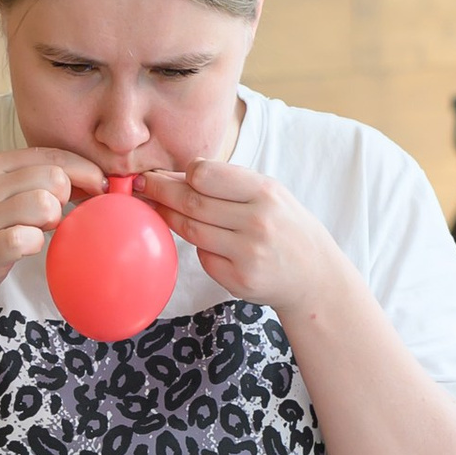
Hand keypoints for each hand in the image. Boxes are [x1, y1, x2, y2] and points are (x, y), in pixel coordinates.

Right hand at [0, 148, 102, 308]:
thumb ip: (29, 180)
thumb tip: (84, 177)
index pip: (52, 155)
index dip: (84, 169)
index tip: (98, 187)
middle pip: (54, 177)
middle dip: (67, 198)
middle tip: (57, 217)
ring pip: (45, 204)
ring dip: (52, 221)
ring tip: (39, 230)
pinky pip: (26, 238)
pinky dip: (34, 244)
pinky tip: (26, 247)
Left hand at [137, 159, 340, 313]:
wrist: (315, 275)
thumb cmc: (285, 226)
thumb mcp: (269, 195)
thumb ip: (227, 183)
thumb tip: (172, 175)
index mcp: (265, 192)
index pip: (205, 174)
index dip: (180, 175)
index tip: (164, 174)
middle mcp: (257, 221)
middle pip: (192, 203)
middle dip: (160, 192)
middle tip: (141, 186)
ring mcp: (248, 253)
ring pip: (191, 231)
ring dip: (169, 218)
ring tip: (157, 209)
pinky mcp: (239, 280)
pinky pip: (203, 257)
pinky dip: (199, 247)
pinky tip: (205, 241)